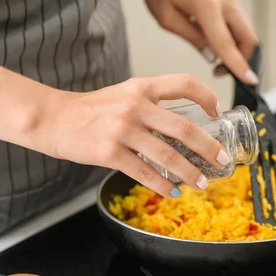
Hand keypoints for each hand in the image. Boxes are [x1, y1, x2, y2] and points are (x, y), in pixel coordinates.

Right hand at [51, 74, 230, 196]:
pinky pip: (145, 173)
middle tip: (221, 160)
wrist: (54, 119)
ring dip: (190, 173)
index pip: (184, 84)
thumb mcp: (123, 94)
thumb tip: (183, 126)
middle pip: (184, 128)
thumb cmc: (91, 110)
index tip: (217, 113)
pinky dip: (164, 185)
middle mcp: (135, 106)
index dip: (208, 97)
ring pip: (168, 156)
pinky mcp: (110, 153)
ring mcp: (123, 130)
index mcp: (141, 87)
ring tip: (202, 182)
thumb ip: (151, 102)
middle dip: (208, 148)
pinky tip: (173, 191)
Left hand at [132, 0, 258, 84]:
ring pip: (247, 27)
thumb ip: (193, 39)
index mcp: (207, 5)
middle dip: (242, 59)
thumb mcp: (167, 18)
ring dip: (237, 46)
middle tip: (222, 70)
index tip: (249, 81)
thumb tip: (212, 56)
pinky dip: (233, 33)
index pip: (227, 44)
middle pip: (249, 37)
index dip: (238, 66)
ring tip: (215, 54)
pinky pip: (239, 18)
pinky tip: (215, 37)